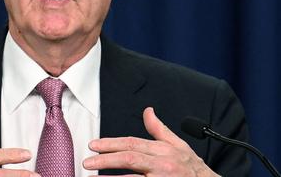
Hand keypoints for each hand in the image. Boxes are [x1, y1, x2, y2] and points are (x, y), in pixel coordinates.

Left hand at [83, 107, 219, 176]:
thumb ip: (159, 130)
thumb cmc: (193, 169)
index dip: (111, 143)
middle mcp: (163, 165)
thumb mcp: (178, 146)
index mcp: (163, 150)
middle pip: (130, 159)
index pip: (132, 143)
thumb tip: (147, 111)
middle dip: (106, 160)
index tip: (94, 145)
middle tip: (87, 162)